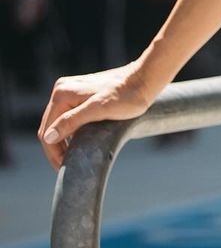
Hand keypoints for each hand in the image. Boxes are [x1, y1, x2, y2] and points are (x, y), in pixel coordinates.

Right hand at [38, 63, 154, 169]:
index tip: (63, 168)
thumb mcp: (100, 110)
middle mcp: (63, 89)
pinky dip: (70, 131)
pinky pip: (68, 117)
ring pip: (59, 123)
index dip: (53, 152)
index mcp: (63, 93)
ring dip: (62, 140)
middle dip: (56, 148)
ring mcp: (72, 90)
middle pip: (50, 127)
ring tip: (73, 157)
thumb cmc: (127, 95)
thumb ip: (73, 121)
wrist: (146, 79)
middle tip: (67, 166)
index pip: (47, 130)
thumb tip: (49, 137)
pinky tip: (78, 141)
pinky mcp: (81, 93)